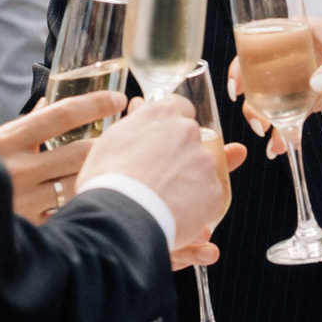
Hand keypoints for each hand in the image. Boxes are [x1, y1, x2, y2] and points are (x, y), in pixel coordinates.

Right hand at [0, 91, 124, 222]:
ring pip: (81, 182)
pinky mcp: (34, 228)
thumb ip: (25, 125)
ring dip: (100, 173)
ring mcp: (27, 201)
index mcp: (8, 141)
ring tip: (114, 167)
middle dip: (106, 144)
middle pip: (80, 151)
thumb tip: (48, 101)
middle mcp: (19, 170)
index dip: (95, 104)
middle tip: (122, 140)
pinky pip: (71, 210)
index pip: (62, 115)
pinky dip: (84, 201)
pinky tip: (94, 196)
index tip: (117, 99)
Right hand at [78, 96, 235, 264]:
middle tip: (159, 175)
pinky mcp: (214, 189)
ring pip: (202, 167)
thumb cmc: (107, 181)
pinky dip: (196, 204)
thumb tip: (139, 104)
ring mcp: (204, 159)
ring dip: (189, 178)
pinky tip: (175, 214)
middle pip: (191, 138)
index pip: (177, 107)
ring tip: (164, 200)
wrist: (121, 217)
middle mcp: (187, 130)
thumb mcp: (111, 141)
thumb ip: (134, 121)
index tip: (164, 139)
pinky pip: (208, 195)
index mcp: (160, 114)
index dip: (171, 125)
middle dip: (180, 152)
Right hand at [231, 17, 321, 149]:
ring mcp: (307, 77)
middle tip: (256, 118)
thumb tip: (314, 85)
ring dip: (267, 115)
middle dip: (253, 95)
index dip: (245, 57)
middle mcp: (300, 53)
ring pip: (275, 95)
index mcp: (305, 31)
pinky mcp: (317, 98)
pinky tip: (281, 145)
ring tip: (269, 134)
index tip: (238, 83)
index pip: (265, 38)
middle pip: (263, 72)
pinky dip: (286, 128)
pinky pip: (294, 113)